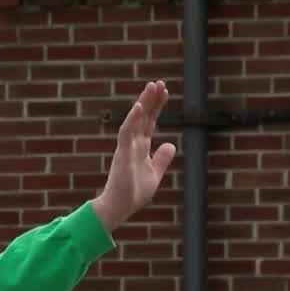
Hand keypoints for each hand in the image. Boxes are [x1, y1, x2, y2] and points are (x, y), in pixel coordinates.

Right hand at [91, 81, 176, 231]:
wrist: (119, 207)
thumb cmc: (134, 193)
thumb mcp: (154, 174)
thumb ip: (162, 159)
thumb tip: (170, 144)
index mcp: (140, 147)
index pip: (150, 122)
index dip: (157, 106)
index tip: (164, 92)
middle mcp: (133, 143)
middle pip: (143, 116)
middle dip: (151, 99)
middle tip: (159, 82)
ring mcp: (126, 147)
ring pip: (135, 119)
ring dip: (143, 102)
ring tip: (152, 86)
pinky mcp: (121, 153)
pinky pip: (126, 132)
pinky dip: (132, 119)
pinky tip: (139, 106)